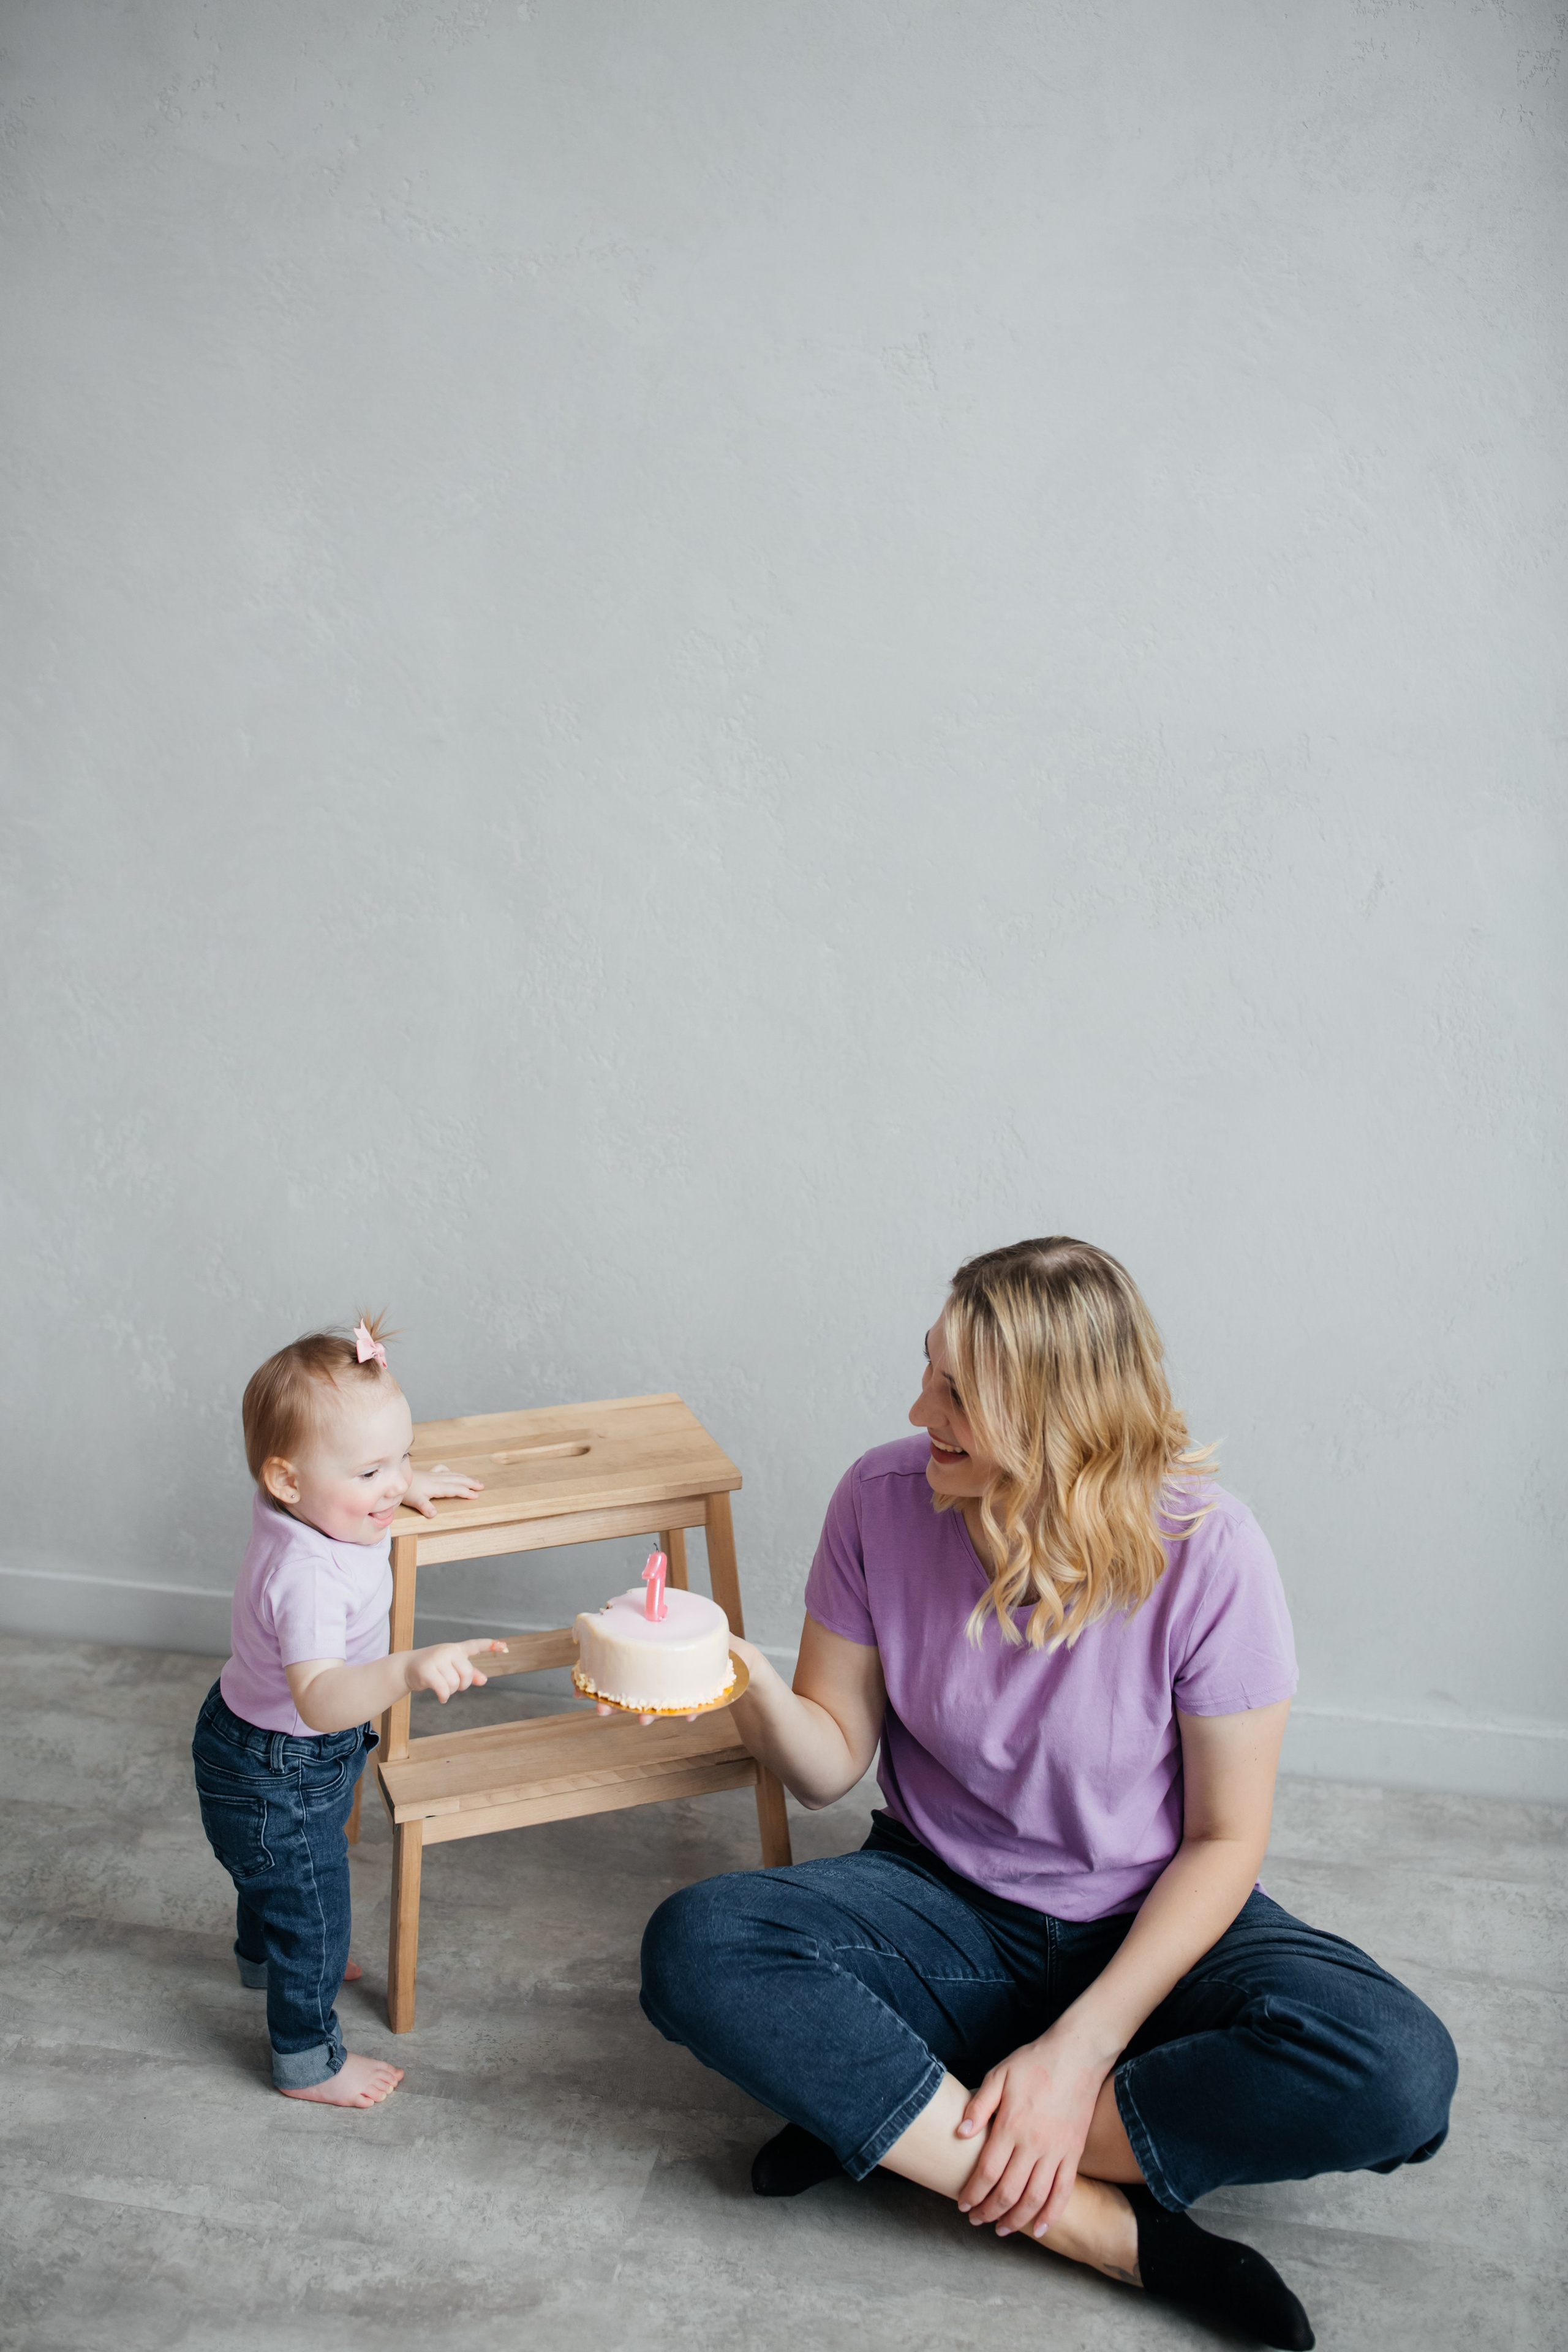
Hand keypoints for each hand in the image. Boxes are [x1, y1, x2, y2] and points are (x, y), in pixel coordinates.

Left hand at [402, 1462, 484, 1518]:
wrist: (395, 1480)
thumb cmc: (406, 1492)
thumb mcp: (415, 1502)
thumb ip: (425, 1507)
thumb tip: (434, 1514)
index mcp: (437, 1487)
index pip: (455, 1489)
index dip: (466, 1492)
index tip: (477, 1496)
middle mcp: (437, 1479)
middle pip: (457, 1480)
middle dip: (470, 1483)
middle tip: (481, 1486)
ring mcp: (433, 1475)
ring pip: (452, 1475)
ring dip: (464, 1477)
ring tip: (474, 1480)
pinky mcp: (428, 1473)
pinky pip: (442, 1470)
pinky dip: (450, 1471)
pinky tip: (451, 1472)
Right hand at [405, 1638, 506, 1702]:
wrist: (407, 1667)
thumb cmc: (433, 1667)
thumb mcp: (451, 1667)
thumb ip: (469, 1672)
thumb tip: (484, 1680)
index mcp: (456, 1649)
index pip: (475, 1645)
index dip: (490, 1645)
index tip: (504, 1646)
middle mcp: (448, 1650)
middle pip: (467, 1673)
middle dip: (463, 1685)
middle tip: (454, 1686)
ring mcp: (437, 1659)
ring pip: (455, 1684)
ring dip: (451, 1692)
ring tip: (443, 1688)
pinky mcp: (427, 1670)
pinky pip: (444, 1690)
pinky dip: (444, 1697)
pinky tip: (441, 1698)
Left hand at [955, 2023, 1115, 2239]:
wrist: (1077, 2055)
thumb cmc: (1034, 2062)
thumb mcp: (999, 2075)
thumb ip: (979, 2106)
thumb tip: (960, 2134)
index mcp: (1011, 2125)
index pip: (987, 2172)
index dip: (973, 2194)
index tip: (963, 2205)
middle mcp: (1034, 2144)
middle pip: (1008, 2192)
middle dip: (989, 2212)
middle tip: (977, 2221)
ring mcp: (1057, 2151)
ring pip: (1034, 2198)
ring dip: (1016, 2220)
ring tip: (1001, 2229)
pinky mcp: (1074, 2153)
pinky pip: (1063, 2192)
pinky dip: (1051, 2214)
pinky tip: (1039, 2228)